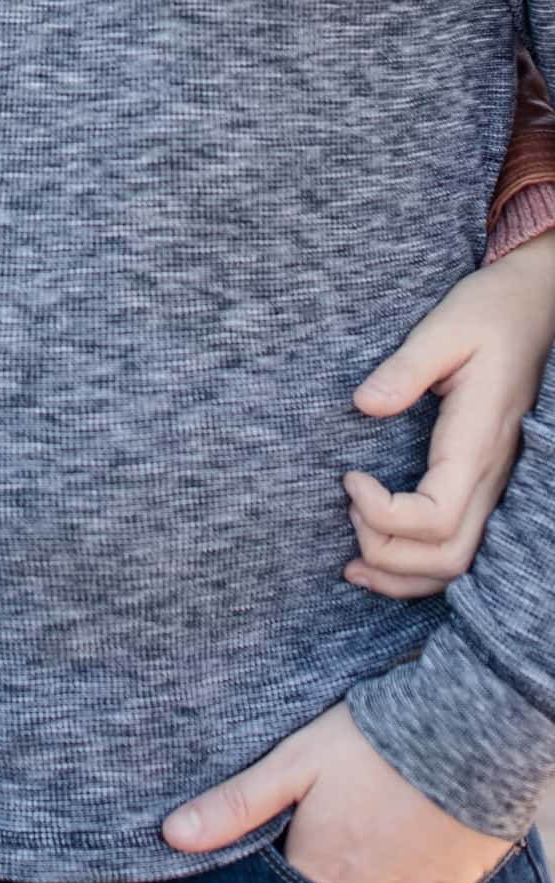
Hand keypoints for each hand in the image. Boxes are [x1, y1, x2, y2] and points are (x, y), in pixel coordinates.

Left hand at [163, 698, 518, 882]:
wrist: (466, 729)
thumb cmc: (370, 742)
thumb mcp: (292, 764)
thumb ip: (235, 805)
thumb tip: (171, 838)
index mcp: (323, 872)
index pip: (285, 881)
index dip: (281, 846)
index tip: (287, 815)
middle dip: (325, 851)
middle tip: (335, 802)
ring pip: (378, 881)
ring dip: (371, 853)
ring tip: (372, 802)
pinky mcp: (459, 876)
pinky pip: (426, 877)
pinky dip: (414, 853)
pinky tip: (411, 814)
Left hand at [341, 230, 554, 594]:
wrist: (535, 308)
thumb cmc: (490, 313)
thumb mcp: (445, 327)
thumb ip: (404, 368)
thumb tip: (363, 404)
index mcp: (477, 443)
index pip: (436, 517)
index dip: (385, 515)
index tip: (349, 477)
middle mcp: (490, 476)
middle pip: (447, 557)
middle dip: (387, 553)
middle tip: (345, 510)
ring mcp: (493, 485)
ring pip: (457, 565)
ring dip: (401, 574)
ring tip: (352, 560)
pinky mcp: (484, 483)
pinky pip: (460, 546)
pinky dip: (419, 566)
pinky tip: (381, 555)